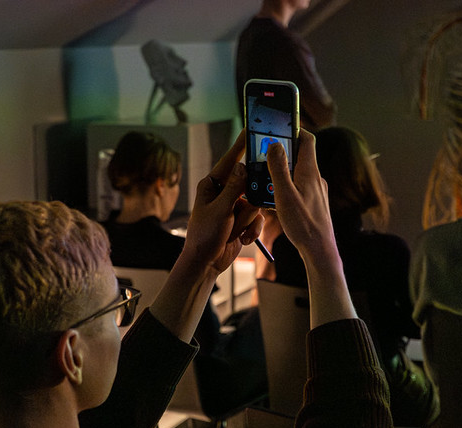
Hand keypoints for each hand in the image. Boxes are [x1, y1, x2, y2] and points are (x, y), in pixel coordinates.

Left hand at [184, 130, 263, 273]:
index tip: (251, 129)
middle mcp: (223, 193)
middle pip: (249, 185)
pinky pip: (257, 219)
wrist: (206, 263)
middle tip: (241, 213)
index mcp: (211, 185)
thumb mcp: (220, 211)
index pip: (229, 161)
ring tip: (235, 232)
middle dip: (248, 204)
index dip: (241, 146)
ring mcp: (233, 206)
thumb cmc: (205, 236)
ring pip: (255, 204)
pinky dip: (251, 230)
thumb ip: (234, 188)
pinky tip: (242, 239)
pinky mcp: (241, 219)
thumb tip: (242, 166)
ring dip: (247, 221)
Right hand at [267, 129, 354, 326]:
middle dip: (282, 152)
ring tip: (266, 179)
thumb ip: (278, 168)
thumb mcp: (285, 195)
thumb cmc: (303, 225)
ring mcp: (317, 192)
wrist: (319, 251)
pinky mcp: (314, 204)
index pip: (306, 139)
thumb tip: (274, 144)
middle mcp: (316, 179)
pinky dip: (286, 188)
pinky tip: (275, 200)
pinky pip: (298, 188)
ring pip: (297, 173)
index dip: (294, 128)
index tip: (279, 124)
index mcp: (310, 172)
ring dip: (282, 172)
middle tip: (265, 152)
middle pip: (300, 155)